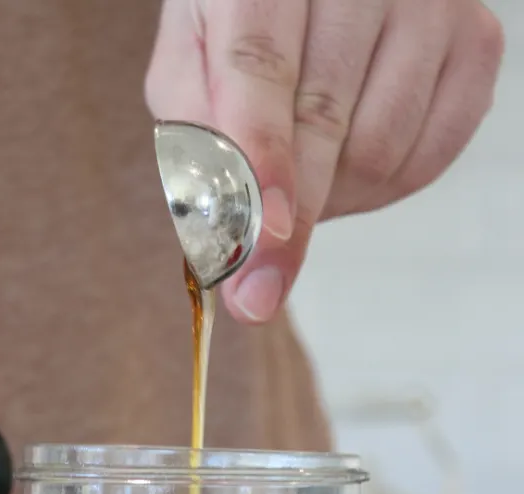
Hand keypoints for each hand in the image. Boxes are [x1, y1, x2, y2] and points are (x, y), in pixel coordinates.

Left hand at [146, 0, 503, 322]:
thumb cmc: (246, 22)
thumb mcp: (193, 56)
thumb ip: (194, 132)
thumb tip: (221, 235)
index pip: (261, 66)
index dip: (263, 159)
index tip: (263, 235)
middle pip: (325, 119)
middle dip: (291, 219)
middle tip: (259, 290)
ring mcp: (429, 2)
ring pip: (381, 148)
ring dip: (332, 201)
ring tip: (302, 185)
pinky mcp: (474, 41)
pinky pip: (430, 157)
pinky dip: (380, 191)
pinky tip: (346, 170)